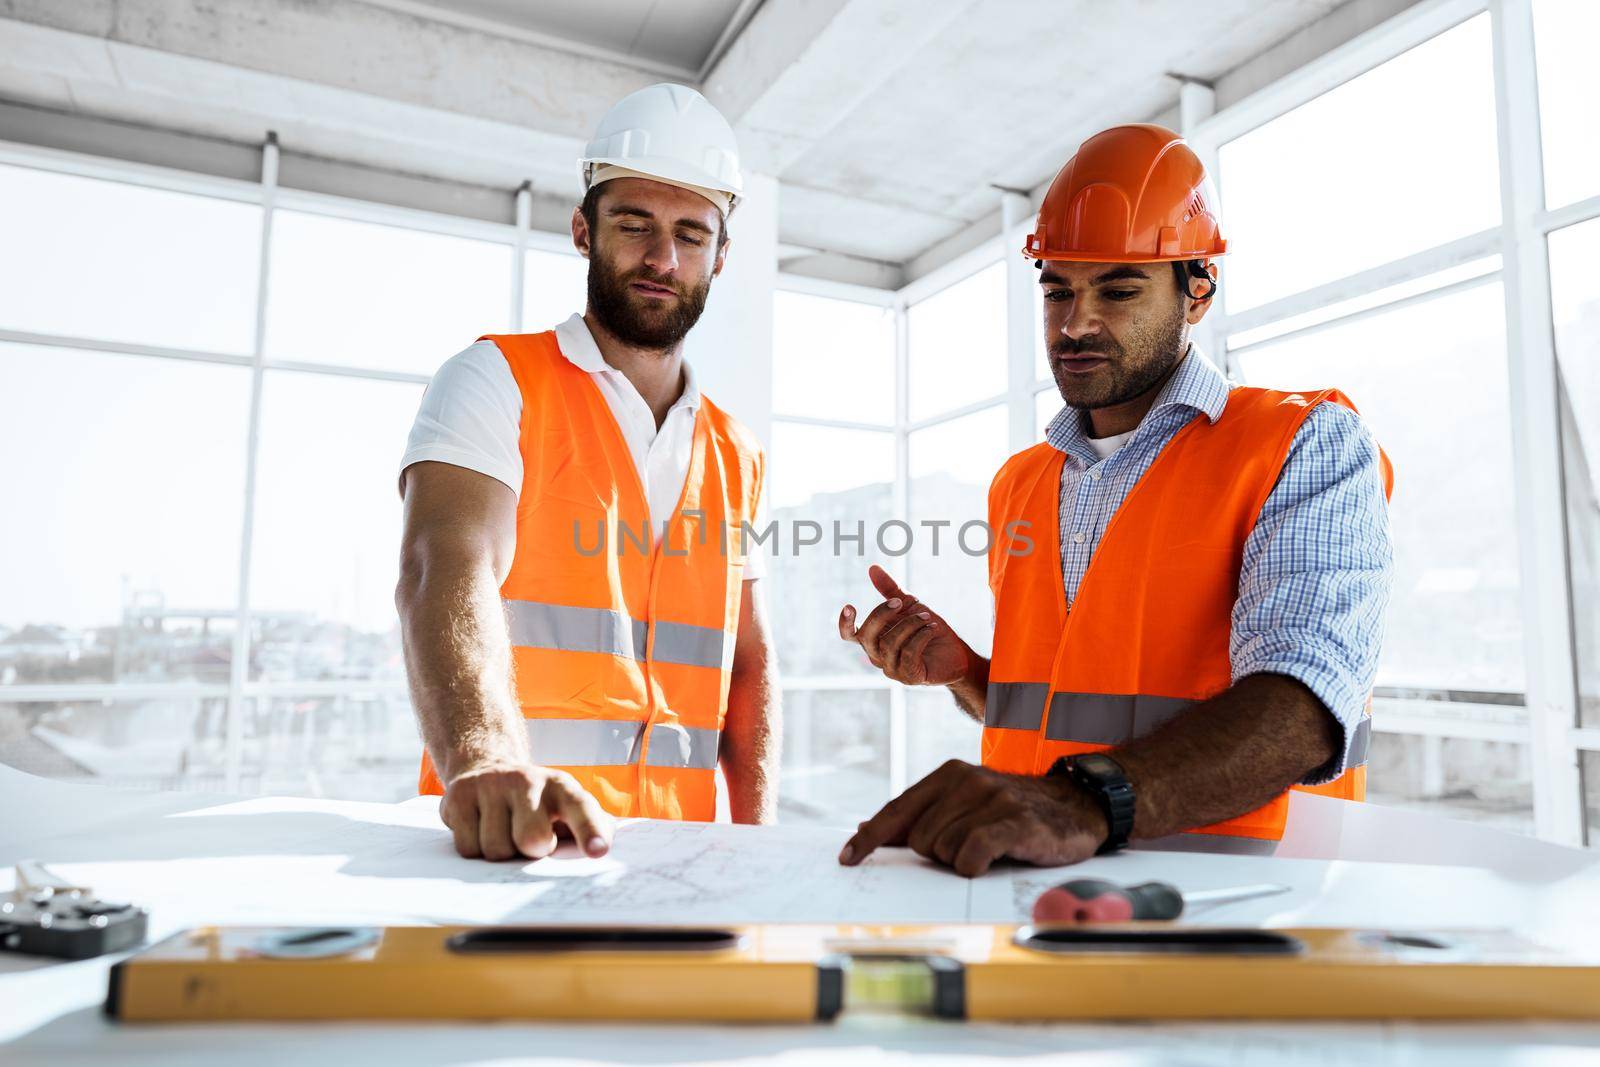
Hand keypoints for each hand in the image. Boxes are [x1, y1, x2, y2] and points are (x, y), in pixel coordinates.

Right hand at [441, 761, 614, 860]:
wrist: (489, 770)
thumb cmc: (538, 805)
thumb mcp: (567, 811)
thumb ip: (592, 829)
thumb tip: (602, 851)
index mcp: (562, 787)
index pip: (580, 809)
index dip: (590, 831)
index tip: (598, 851)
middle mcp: (528, 780)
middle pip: (531, 839)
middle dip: (531, 852)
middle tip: (530, 842)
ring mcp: (492, 785)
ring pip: (495, 849)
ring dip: (501, 854)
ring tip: (503, 832)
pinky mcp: (460, 795)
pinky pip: (467, 847)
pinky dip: (475, 849)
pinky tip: (480, 829)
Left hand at [837, 760, 1109, 876]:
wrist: (1078, 804)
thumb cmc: (1014, 811)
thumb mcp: (968, 804)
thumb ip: (924, 817)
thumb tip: (871, 836)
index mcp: (949, 775)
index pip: (898, 810)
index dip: (870, 837)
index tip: (848, 858)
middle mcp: (968, 781)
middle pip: (920, 841)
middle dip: (939, 855)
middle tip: (970, 848)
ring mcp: (993, 800)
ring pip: (946, 852)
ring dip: (964, 862)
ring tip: (991, 850)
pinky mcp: (1015, 822)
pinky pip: (973, 855)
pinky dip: (975, 866)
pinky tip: (991, 861)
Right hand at [839, 565, 972, 686]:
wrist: (956, 652)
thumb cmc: (927, 628)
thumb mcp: (910, 605)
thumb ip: (890, 589)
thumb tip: (872, 568)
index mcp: (873, 639)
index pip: (850, 635)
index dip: (846, 623)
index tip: (850, 606)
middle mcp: (878, 656)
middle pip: (867, 637)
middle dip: (882, 615)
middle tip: (900, 602)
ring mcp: (892, 669)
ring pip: (890, 644)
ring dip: (910, 625)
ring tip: (927, 617)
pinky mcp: (909, 677)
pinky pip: (909, 653)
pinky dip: (921, 636)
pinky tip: (932, 628)